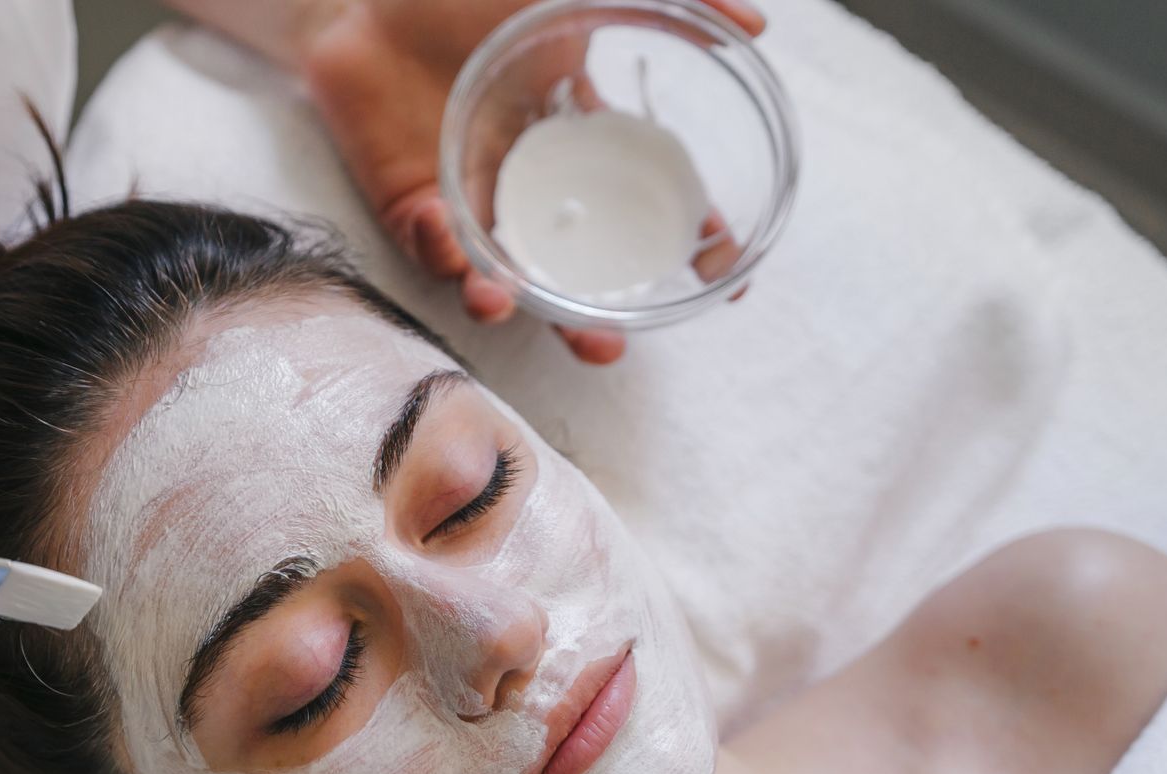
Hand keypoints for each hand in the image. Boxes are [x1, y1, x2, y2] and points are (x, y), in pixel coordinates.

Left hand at [300, 0, 764, 363]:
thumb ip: (669, 4)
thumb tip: (758, 29)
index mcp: (574, 137)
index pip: (640, 205)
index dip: (682, 245)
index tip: (723, 281)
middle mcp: (525, 181)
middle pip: (565, 271)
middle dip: (585, 319)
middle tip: (608, 346)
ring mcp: (465, 197)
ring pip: (493, 275)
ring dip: (502, 301)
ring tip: (506, 304)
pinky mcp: (408, 203)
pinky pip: (425, 245)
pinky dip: (435, 245)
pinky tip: (443, 222)